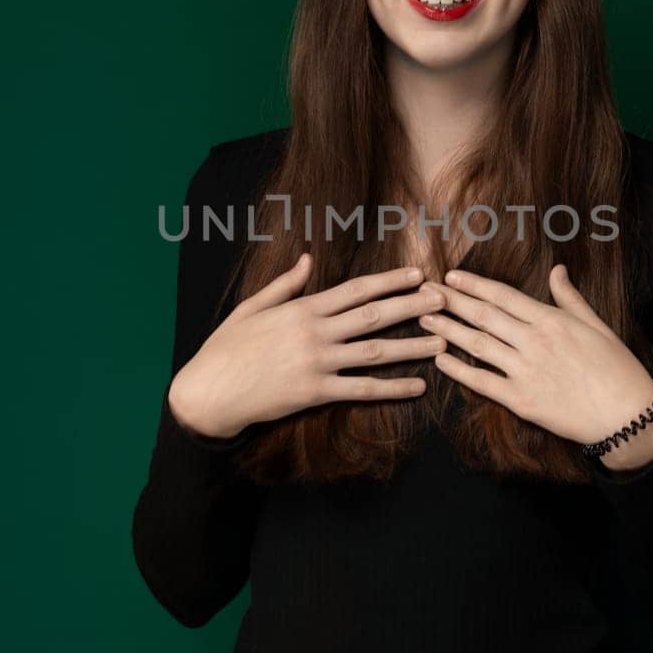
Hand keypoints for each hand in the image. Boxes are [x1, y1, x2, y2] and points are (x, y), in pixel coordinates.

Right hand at [169, 254, 448, 439]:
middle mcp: (315, 332)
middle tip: (444, 300)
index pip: (357, 290)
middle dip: (413, 306)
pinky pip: (362, 390)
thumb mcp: (251, 307)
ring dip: (413, 345)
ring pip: (376, 351)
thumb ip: (285, 284)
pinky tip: (418, 385)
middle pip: (375, 315)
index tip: (418, 274)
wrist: (208, 391)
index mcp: (302, 308)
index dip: (391, 281)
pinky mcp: (316, 392)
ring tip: (443, 339)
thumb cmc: (226, 348)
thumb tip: (308, 259)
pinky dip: (393, 388)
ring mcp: (317, 362)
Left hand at [418, 265, 652, 455]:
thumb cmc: (618, 369)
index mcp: (551, 321)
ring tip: (424, 319)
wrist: (628, 416)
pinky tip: (440, 360)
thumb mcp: (597, 326)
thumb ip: (570, 298)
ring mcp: (525, 371)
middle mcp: (534, 342)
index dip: (474, 285)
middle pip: (484, 316)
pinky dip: (458, 371)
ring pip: (477, 345)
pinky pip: (482, 382)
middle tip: (425, 291)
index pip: (503, 296)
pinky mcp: (521, 401)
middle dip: (452, 302)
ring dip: (447, 331)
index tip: (451, 276)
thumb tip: (558, 270)